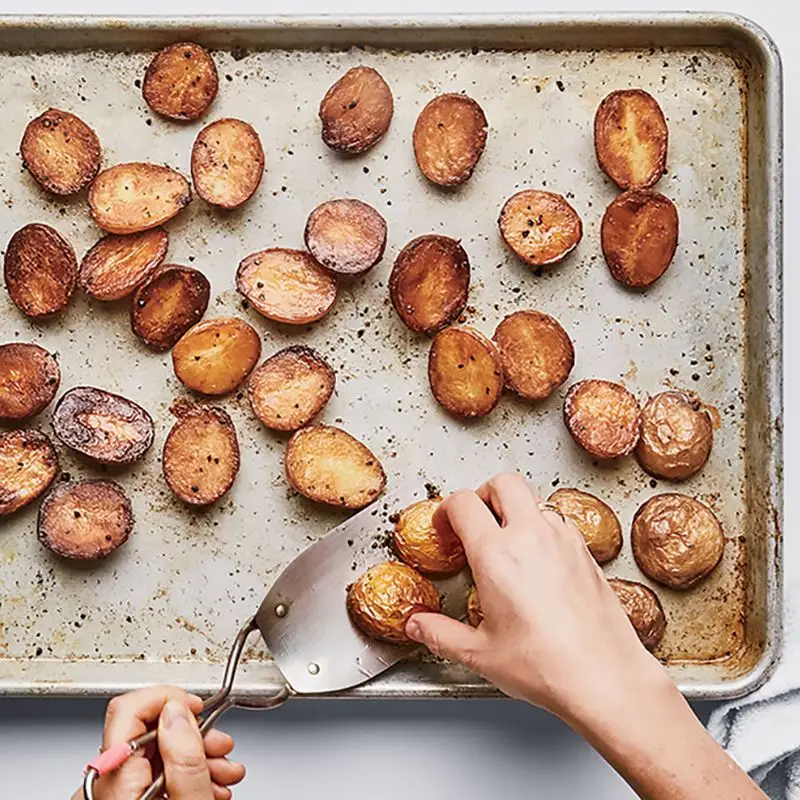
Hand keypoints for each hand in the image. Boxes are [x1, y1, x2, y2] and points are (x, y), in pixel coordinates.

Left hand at [72, 686, 244, 799]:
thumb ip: (185, 755)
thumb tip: (178, 710)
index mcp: (115, 778)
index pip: (128, 706)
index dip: (168, 696)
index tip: (195, 706)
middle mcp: (103, 784)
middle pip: (146, 729)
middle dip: (192, 731)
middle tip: (218, 744)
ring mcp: (108, 794)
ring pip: (152, 752)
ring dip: (194, 754)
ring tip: (221, 771)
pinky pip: (148, 772)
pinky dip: (180, 772)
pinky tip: (205, 784)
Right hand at [406, 473, 765, 799]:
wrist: (606, 678)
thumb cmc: (547, 666)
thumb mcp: (479, 654)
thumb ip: (440, 634)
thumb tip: (418, 625)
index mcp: (496, 554)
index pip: (463, 503)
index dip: (447, 511)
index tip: (446, 528)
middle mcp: (531, 536)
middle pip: (502, 482)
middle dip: (482, 494)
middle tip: (475, 521)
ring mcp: (563, 539)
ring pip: (533, 498)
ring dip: (514, 509)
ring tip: (506, 542)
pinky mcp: (585, 550)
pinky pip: (557, 520)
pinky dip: (541, 527)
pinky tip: (537, 560)